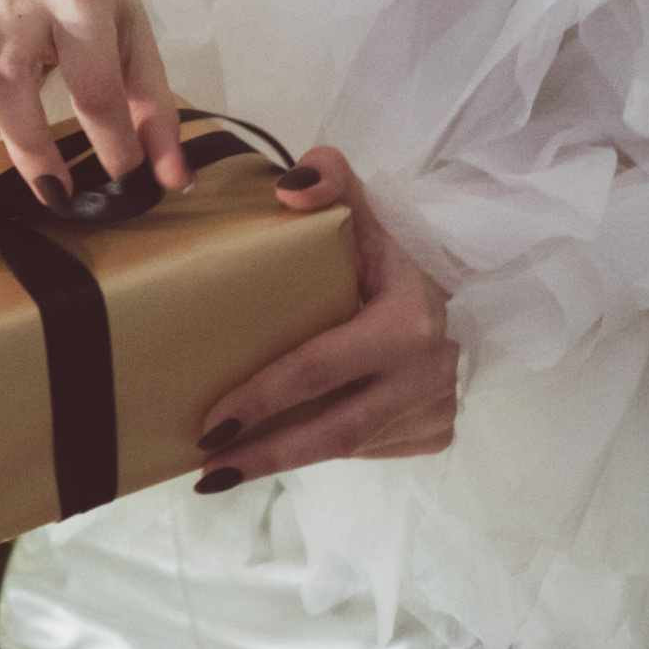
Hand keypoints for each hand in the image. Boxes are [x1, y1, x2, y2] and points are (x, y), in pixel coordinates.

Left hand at [192, 147, 456, 487]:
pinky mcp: (435, 432)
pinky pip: (368, 453)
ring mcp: (435, 409)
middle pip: (334, 430)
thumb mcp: (357, 206)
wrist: (441, 283)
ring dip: (286, 461)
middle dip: (266, 454)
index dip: (263, 398)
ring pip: (349, 448)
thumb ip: (327, 178)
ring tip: (227, 469)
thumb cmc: (383, 249)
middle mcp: (428, 373)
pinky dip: (320, 456)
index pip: (321, 369)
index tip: (210, 424)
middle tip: (207, 470)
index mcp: (407, 320)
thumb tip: (289, 188)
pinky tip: (280, 452)